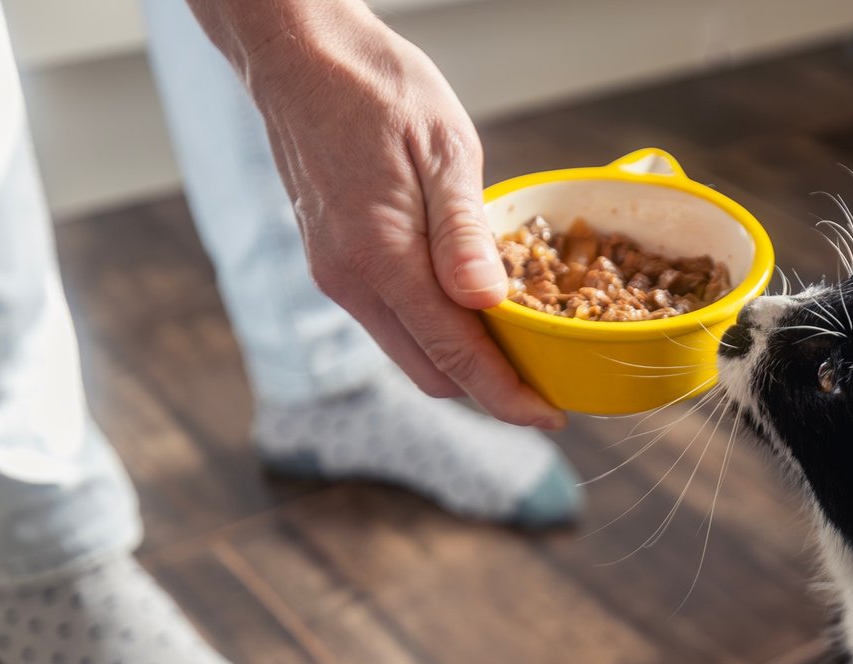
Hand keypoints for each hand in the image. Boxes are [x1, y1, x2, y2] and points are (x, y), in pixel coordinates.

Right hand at [240, 11, 563, 427]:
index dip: (507, 396)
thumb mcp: (444, 150)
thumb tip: (487, 304)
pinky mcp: (335, 265)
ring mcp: (336, 276)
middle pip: (431, 373)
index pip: (455, 356)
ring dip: (462, 361)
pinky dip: (435, 331)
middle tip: (546, 379)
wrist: (302, 57)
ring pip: (409, 353)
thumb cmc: (379, 90)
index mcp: (380, 258)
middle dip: (489, 388)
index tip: (550, 417)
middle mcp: (349, 281)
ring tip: (519, 347)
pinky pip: (392, 322)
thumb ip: (463, 235)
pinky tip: (473, 306)